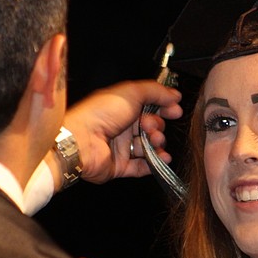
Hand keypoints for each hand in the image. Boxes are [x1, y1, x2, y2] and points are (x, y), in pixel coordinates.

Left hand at [53, 80, 182, 185]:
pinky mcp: (120, 166)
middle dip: (158, 126)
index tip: (175, 110)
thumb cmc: (101, 113)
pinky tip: (162, 157)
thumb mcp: (131, 93)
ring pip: (148, 147)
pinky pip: (142, 166)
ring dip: (157, 144)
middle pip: (150, 128)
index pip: (149, 107)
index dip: (163, 108)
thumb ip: (155, 91)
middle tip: (151, 126)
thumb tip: (174, 95)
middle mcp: (121, 127)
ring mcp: (120, 147)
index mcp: (122, 108)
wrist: (82, 141)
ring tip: (155, 141)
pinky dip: (154, 163)